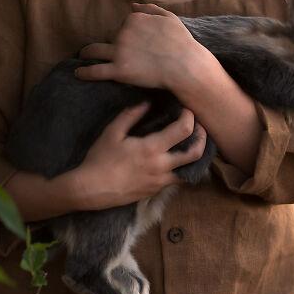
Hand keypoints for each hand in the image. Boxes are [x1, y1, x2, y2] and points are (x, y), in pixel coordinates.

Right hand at [61, 102, 207, 209]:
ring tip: (190, 142)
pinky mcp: (156, 190)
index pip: (184, 130)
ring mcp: (160, 180)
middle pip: (196, 152)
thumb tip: (147, 102)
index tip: (185, 110)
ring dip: (194, 154)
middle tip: (198, 126)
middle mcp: (161, 166)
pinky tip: (176, 157)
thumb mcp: (112, 133)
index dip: (189, 117)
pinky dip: (182, 166)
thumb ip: (131, 115)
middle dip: (202, 136)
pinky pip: (177, 178)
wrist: (90, 190)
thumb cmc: (99, 160)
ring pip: (190, 169)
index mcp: (151, 148)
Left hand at [76, 3, 209, 94]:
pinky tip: (78, 74)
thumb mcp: (170, 18)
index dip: (127, 34)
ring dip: (86, 53)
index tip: (132, 42)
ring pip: (93, 51)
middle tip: (115, 53)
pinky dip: (84, 73)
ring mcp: (119, 52)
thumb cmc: (182, 42)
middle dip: (112, 44)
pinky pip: (95, 72)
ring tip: (83, 57)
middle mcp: (123, 33)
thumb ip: (150, 9)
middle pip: (110, 37)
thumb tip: (132, 5)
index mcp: (134, 19)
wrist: (186, 66)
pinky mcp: (118, 70)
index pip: (123, 24)